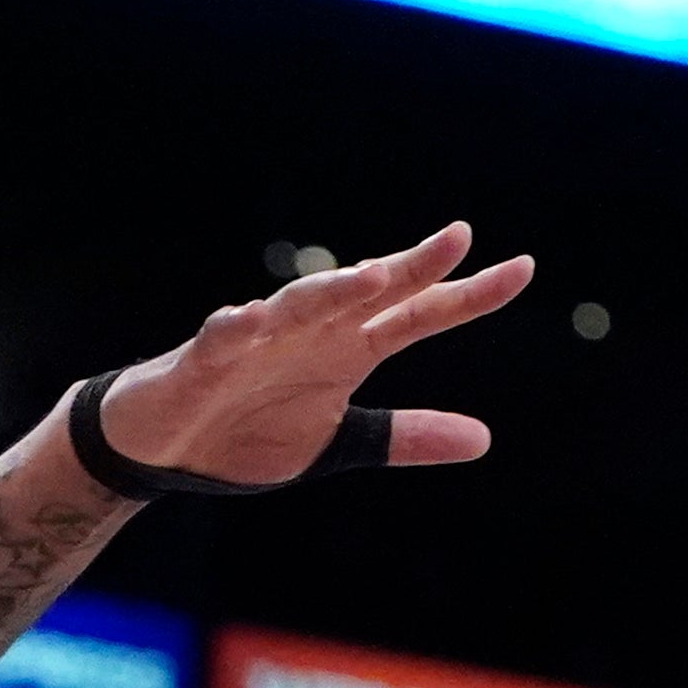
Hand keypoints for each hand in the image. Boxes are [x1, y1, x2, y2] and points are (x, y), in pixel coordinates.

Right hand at [80, 223, 538, 481]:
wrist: (164, 448)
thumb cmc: (248, 430)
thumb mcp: (339, 442)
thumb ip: (406, 436)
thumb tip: (485, 440)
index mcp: (348, 350)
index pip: (419, 315)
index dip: (469, 296)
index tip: (523, 269)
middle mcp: (311, 333)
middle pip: (368, 293)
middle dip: (410, 267)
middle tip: (457, 238)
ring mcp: (258, 342)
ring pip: (300, 305)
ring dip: (332, 289)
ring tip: (370, 275)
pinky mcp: (203, 361)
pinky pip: (220, 340)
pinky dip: (233, 329)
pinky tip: (247, 320)